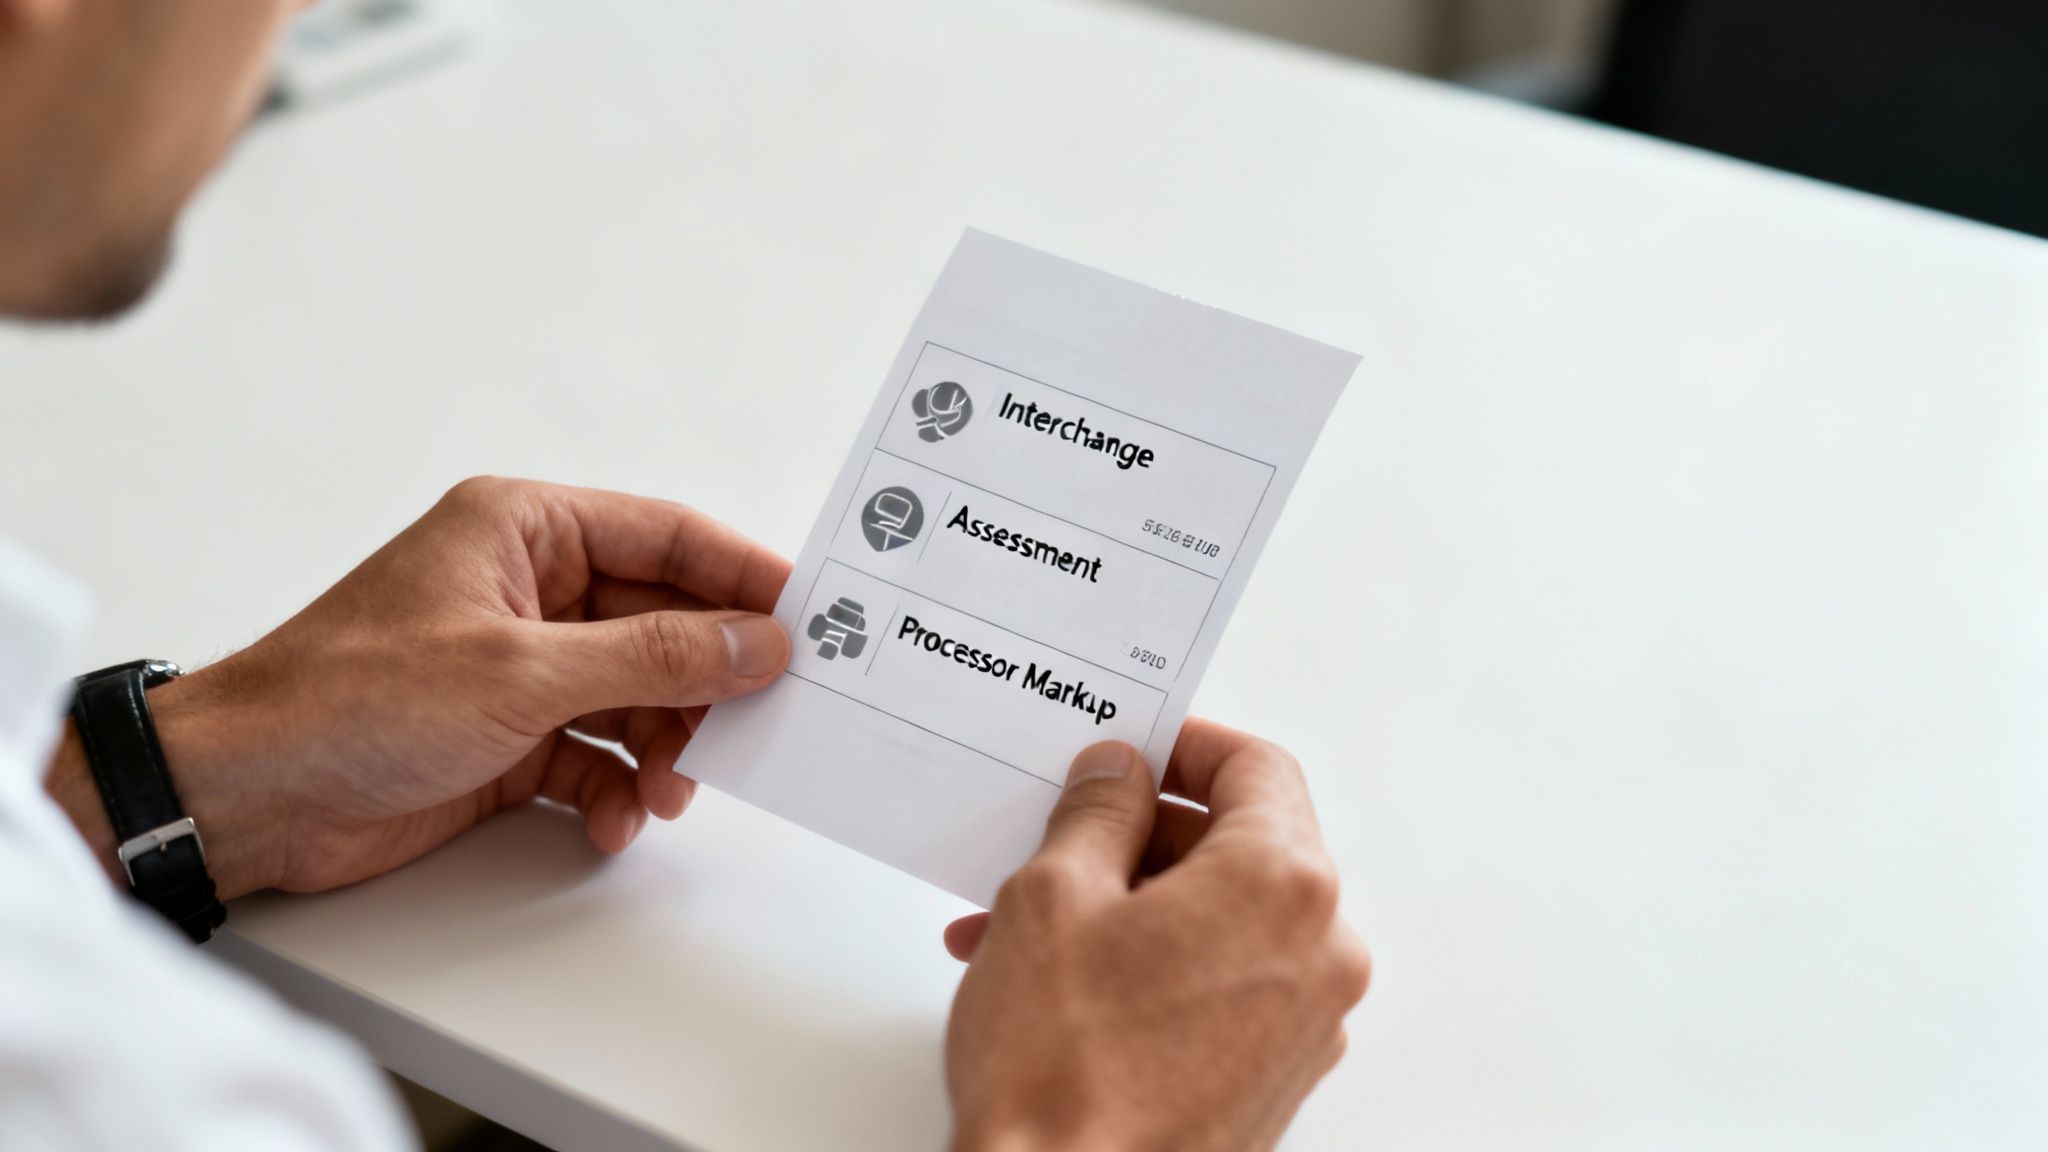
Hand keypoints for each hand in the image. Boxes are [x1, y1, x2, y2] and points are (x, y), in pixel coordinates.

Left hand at [47, 477, 791, 897]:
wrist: (245, 797)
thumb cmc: (348, 698)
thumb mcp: (521, 672)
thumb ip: (652, 656)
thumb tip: (754, 641)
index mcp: (525, 531)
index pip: (668, 537)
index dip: (744, 576)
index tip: (812, 619)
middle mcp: (529, 590)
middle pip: (664, 623)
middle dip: (708, 682)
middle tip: (763, 725)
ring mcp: (521, 667)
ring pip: (640, 696)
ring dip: (665, 748)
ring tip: (668, 790)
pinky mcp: (508, 738)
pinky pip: (597, 755)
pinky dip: (615, 789)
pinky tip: (613, 819)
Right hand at [942, 721, 1369, 1151]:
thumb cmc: (1063, 1074)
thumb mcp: (1053, 897)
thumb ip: (1096, 812)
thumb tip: (1117, 774)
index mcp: (1282, 885)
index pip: (1257, 768)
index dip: (1184, 746)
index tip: (1130, 751)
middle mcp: (1319, 953)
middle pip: (1241, 845)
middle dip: (1138, 836)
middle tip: (1059, 837)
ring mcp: (1305, 1025)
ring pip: (1221, 919)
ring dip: (1130, 904)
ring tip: (1027, 926)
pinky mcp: (1274, 1078)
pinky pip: (1222, 984)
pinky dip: (1153, 964)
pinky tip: (1063, 980)